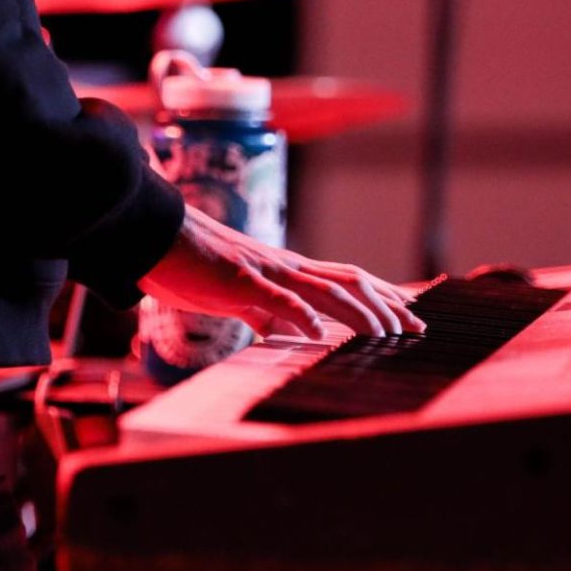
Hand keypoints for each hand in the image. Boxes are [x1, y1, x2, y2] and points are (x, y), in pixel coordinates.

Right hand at [137, 206, 425, 339]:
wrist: (153, 236)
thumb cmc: (192, 266)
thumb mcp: (236, 297)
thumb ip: (263, 313)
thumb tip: (285, 334)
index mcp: (287, 272)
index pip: (348, 282)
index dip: (383, 297)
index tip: (411, 315)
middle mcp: (286, 268)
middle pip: (350, 283)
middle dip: (388, 305)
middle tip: (417, 327)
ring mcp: (265, 271)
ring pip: (324, 289)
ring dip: (358, 312)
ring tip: (384, 334)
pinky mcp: (239, 280)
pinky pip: (274, 298)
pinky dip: (298, 315)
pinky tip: (316, 333)